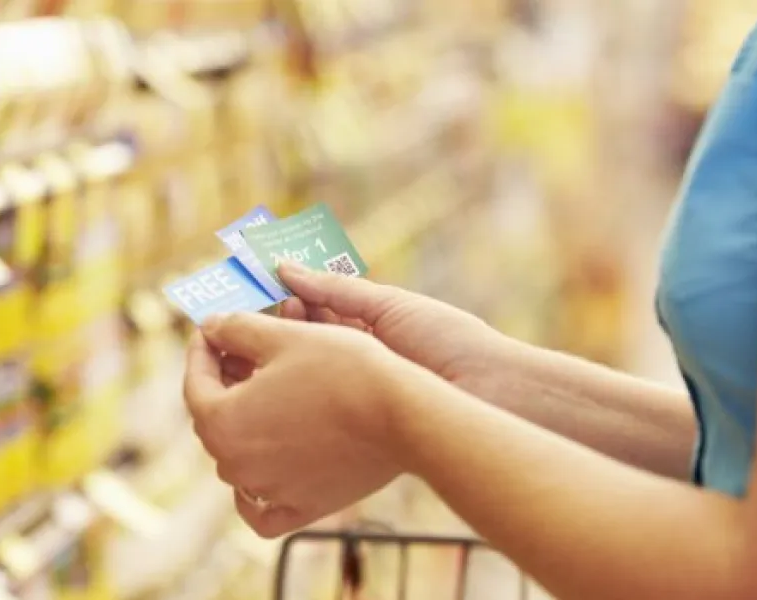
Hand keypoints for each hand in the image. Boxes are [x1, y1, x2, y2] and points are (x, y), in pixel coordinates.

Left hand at [184, 311, 418, 537]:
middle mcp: (236, 465)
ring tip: (264, 394)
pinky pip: (261, 510)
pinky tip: (262, 467)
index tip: (212, 330)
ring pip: (237, 458)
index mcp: (222, 421)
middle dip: (222, 384)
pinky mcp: (301, 508)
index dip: (202, 350)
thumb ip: (235, 329)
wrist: (402, 414)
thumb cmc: (342, 369)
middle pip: (214, 420)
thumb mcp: (283, 335)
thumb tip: (210, 327)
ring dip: (243, 425)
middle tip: (238, 354)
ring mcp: (268, 491)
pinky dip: (254, 492)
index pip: (195, 383)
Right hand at [276, 262, 511, 398]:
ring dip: (285, 354)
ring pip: (304, 372)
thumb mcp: (388, 306)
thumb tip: (284, 268)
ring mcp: (354, 394)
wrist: (490, 393)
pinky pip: (314, 406)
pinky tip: (277, 380)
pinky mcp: (353, 427)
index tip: (267, 288)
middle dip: (284, 324)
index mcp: (369, 329)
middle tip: (270, 314)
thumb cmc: (448, 340)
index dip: (291, 299)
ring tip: (272, 341)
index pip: (316, 310)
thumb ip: (335, 290)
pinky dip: (293, 391)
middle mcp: (358, 362)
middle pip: (306, 340)